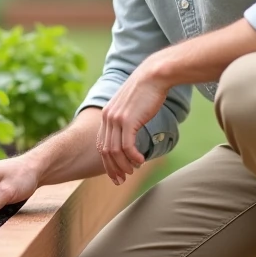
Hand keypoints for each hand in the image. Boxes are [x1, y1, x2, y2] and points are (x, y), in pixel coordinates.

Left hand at [99, 63, 165, 184]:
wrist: (154, 75)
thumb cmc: (146, 91)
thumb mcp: (131, 106)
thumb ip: (126, 119)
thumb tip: (129, 133)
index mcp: (106, 115)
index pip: (101, 145)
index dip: (107, 162)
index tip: (115, 174)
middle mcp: (108, 118)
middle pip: (105, 151)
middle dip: (113, 168)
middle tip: (122, 180)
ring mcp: (116, 119)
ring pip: (115, 151)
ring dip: (124, 164)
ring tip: (134, 171)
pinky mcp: (128, 120)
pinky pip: (126, 146)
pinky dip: (133, 157)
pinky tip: (141, 161)